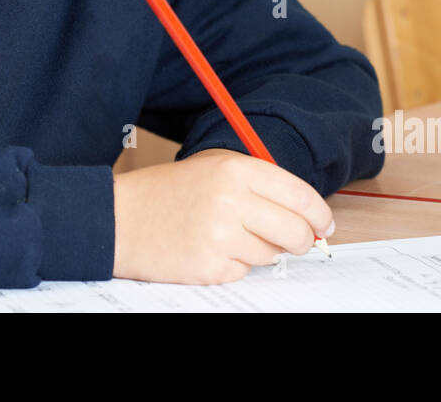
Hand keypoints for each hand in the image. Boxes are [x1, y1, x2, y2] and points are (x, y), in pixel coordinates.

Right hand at [111, 147, 334, 284]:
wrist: (116, 219)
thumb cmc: (166, 194)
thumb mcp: (212, 170)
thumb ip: (257, 186)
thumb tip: (306, 216)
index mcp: (234, 169)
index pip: (298, 194)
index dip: (318, 213)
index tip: (324, 224)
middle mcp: (231, 201)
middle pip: (294, 231)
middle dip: (300, 240)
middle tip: (294, 242)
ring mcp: (221, 236)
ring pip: (271, 255)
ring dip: (259, 251)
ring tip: (226, 236)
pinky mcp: (210, 267)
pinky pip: (244, 272)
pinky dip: (233, 265)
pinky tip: (209, 250)